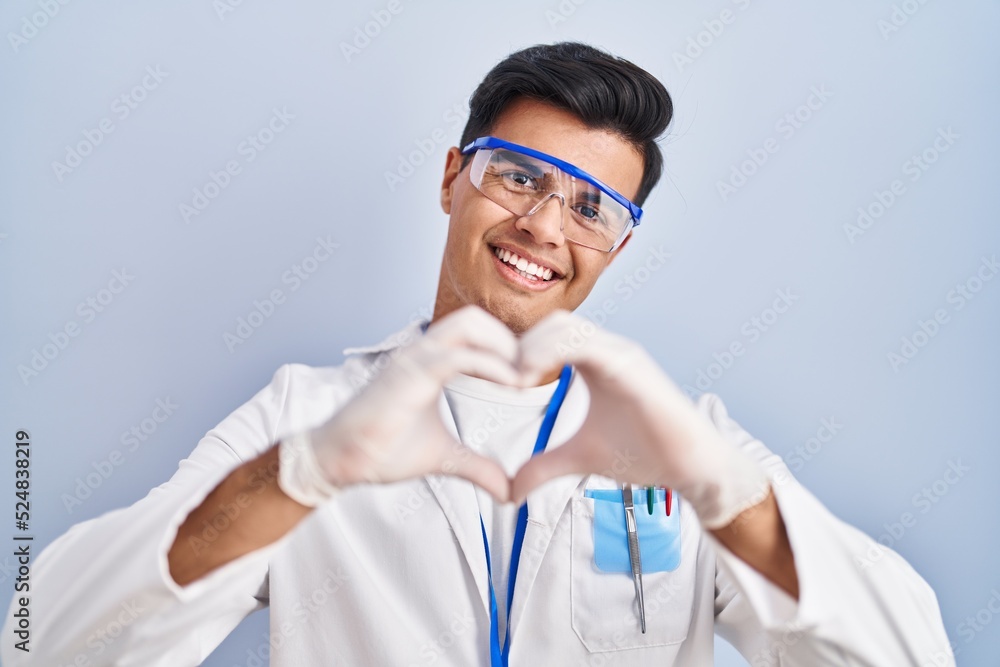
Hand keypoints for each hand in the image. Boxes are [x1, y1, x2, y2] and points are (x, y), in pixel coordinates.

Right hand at [307, 305, 520, 501]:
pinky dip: (491, 365)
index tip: (530, 378)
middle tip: (531, 374)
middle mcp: (423, 353)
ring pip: (468, 325)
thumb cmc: (383, 450)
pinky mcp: (409, 375)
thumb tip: (509, 491)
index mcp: (431, 363)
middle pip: (475, 318)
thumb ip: (478, 468)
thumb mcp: (444, 458)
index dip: (507, 348)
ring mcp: (415, 359)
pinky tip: (512, 385)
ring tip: (524, 379)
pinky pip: (457, 356)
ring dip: (504, 347)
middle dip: (510, 339)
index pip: (475, 333)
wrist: (341, 462)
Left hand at [510, 310, 769, 528]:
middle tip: (499, 378)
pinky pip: (587, 343)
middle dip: (520, 344)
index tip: (495, 382)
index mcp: (594, 363)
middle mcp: (608, 350)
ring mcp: (622, 353)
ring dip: (531, 346)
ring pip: (566, 325)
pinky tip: (532, 380)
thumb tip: (510, 491)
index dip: (517, 351)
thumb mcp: (579, 459)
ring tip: (513, 380)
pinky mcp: (633, 364)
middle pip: (552, 322)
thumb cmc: (644, 454)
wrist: (690, 468)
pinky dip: (553, 352)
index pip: (548, 336)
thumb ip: (543, 467)